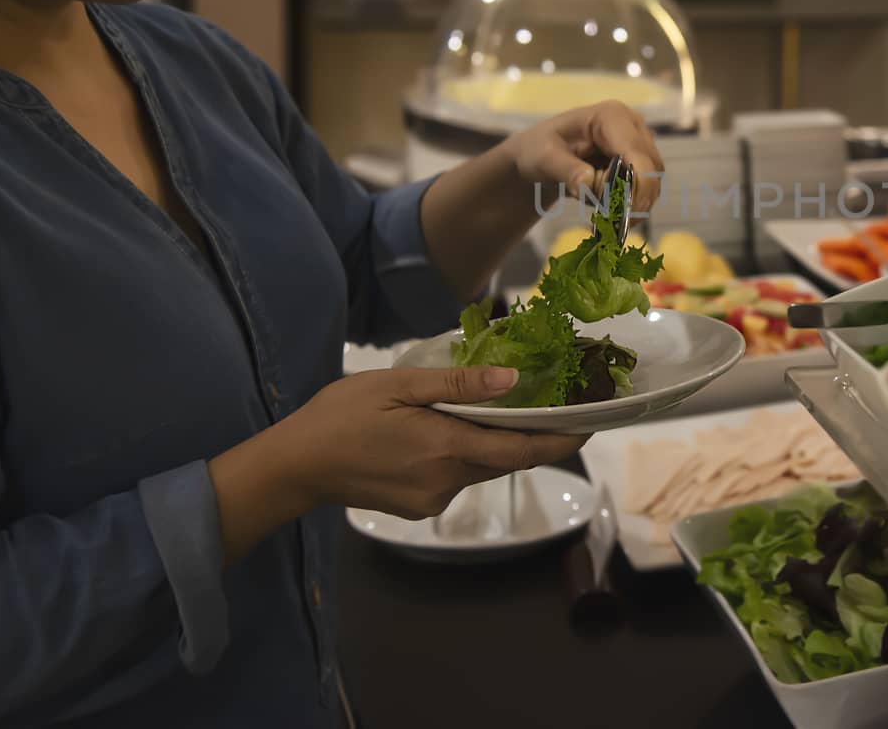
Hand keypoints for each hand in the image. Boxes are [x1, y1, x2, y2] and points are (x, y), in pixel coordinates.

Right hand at [277, 365, 587, 519]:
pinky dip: (464, 454)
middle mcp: (447, 482)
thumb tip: (511, 380)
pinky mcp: (420, 507)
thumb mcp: (398, 384)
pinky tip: (446, 430)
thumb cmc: (341, 415)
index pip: (523, 450)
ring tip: (498, 407)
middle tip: (553, 400)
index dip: (562, 439)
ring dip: (492, 442)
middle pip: (506, 458)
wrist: (295, 467)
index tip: (592, 421)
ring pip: (482, 467)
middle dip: (531, 434)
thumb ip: (457, 385)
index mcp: (446, 448)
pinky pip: (457, 477)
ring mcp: (433, 500)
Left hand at [507, 99, 665, 214]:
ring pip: (652, 183)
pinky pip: (646, 190)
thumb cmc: (539, 150)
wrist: (540, 156)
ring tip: (605, 219)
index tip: (626, 215)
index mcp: (612, 117)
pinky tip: (608, 212)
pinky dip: (630, 205)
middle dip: (634, 199)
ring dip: (632, 205)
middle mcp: (634, 126)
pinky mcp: (640, 163)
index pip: (637, 154)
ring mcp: (640, 144)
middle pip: (651, 169)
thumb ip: (566, 171)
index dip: (638, 185)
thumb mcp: (544, 159)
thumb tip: (588, 185)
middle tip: (615, 225)